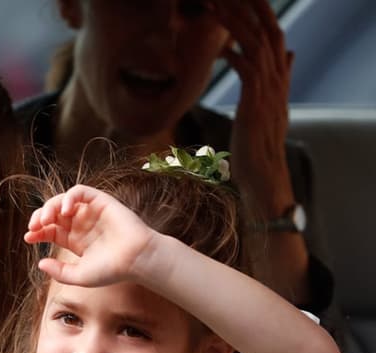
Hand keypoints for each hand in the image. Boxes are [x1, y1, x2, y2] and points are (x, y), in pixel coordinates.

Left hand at [24, 185, 153, 286]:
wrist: (137, 260)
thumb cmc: (112, 270)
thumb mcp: (80, 276)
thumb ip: (59, 272)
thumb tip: (39, 263)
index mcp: (74, 239)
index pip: (50, 230)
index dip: (37, 232)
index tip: (28, 237)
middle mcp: (81, 224)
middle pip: (53, 214)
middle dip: (40, 217)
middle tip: (34, 227)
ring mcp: (90, 212)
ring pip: (63, 200)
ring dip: (50, 206)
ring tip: (46, 219)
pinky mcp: (101, 201)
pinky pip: (80, 192)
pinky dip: (69, 197)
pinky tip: (65, 211)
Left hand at [214, 0, 293, 212]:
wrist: (262, 178)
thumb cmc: (257, 147)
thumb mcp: (268, 108)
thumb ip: (278, 80)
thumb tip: (290, 56)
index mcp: (278, 81)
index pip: (274, 37)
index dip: (260, 16)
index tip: (241, 0)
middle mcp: (277, 83)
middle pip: (270, 34)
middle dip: (251, 11)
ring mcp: (269, 93)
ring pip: (259, 47)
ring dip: (238, 26)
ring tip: (219, 8)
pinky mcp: (257, 105)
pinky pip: (249, 71)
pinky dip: (236, 55)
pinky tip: (221, 47)